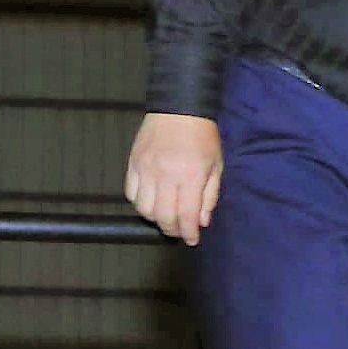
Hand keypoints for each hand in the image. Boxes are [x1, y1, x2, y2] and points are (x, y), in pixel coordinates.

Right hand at [127, 113, 224, 245]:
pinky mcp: (132, 164)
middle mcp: (165, 175)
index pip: (187, 216)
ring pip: (143, 209)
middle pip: (162, 217)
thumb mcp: (217, 165)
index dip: (188, 233)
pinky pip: (130, 193)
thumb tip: (202, 222)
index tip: (191, 240)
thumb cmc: (203, 136)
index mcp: (190, 176)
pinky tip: (151, 202)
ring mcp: (145, 170)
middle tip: (179, 231)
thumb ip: (210, 196)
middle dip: (172, 230)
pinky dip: (140, 203)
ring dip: (155, 218)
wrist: (178, 107)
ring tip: (166, 216)